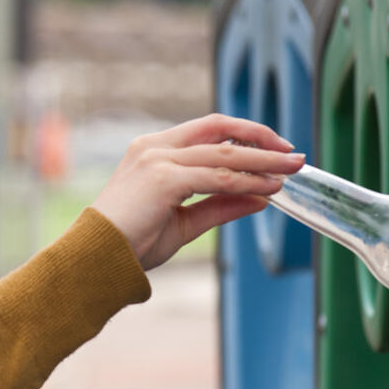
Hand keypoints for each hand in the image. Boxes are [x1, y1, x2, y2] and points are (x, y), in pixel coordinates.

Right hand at [90, 113, 304, 270]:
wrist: (95, 259)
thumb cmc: (130, 243)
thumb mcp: (184, 222)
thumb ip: (220, 206)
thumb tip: (260, 197)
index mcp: (154, 150)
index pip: (209, 129)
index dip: (245, 134)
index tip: (274, 148)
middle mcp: (156, 147)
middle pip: (220, 131)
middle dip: (262, 140)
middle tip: (294, 154)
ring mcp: (159, 160)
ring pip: (224, 153)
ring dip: (263, 161)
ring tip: (291, 169)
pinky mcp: (164, 179)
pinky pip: (217, 178)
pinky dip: (247, 181)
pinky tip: (269, 188)